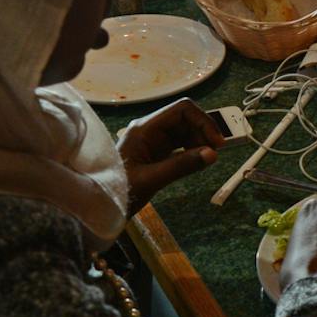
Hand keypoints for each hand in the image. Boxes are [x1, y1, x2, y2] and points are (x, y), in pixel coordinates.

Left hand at [116, 98, 223, 215]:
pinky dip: (192, 150)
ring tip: (206, 159)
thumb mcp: (152, 179)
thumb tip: (213, 154)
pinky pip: (179, 144)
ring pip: (184, 131)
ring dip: (199, 141)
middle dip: (203, 132)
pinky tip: (196, 161)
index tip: (217, 143)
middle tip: (214, 154)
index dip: (203, 122)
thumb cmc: (119, 190)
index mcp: (145, 128)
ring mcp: (153, 140)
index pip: (182, 110)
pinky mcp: (155, 152)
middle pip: (185, 119)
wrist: (98, 206)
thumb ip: (182, 166)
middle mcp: (150, 129)